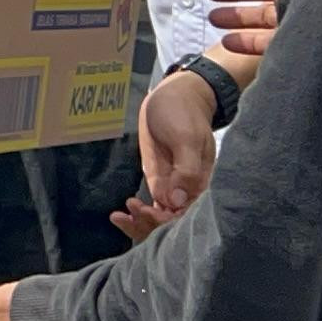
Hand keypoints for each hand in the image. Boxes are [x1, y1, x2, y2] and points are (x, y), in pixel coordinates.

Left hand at [113, 70, 218, 241]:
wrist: (175, 95)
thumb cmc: (184, 113)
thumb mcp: (187, 138)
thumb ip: (186, 170)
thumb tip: (176, 201)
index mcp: (203, 183)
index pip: (188, 214)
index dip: (168, 220)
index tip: (149, 212)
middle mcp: (190, 190)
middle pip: (173, 221)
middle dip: (150, 225)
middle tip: (126, 214)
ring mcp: (174, 187)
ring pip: (160, 216)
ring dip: (140, 223)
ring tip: (118, 217)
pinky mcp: (161, 180)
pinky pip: (152, 204)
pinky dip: (137, 213)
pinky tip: (119, 215)